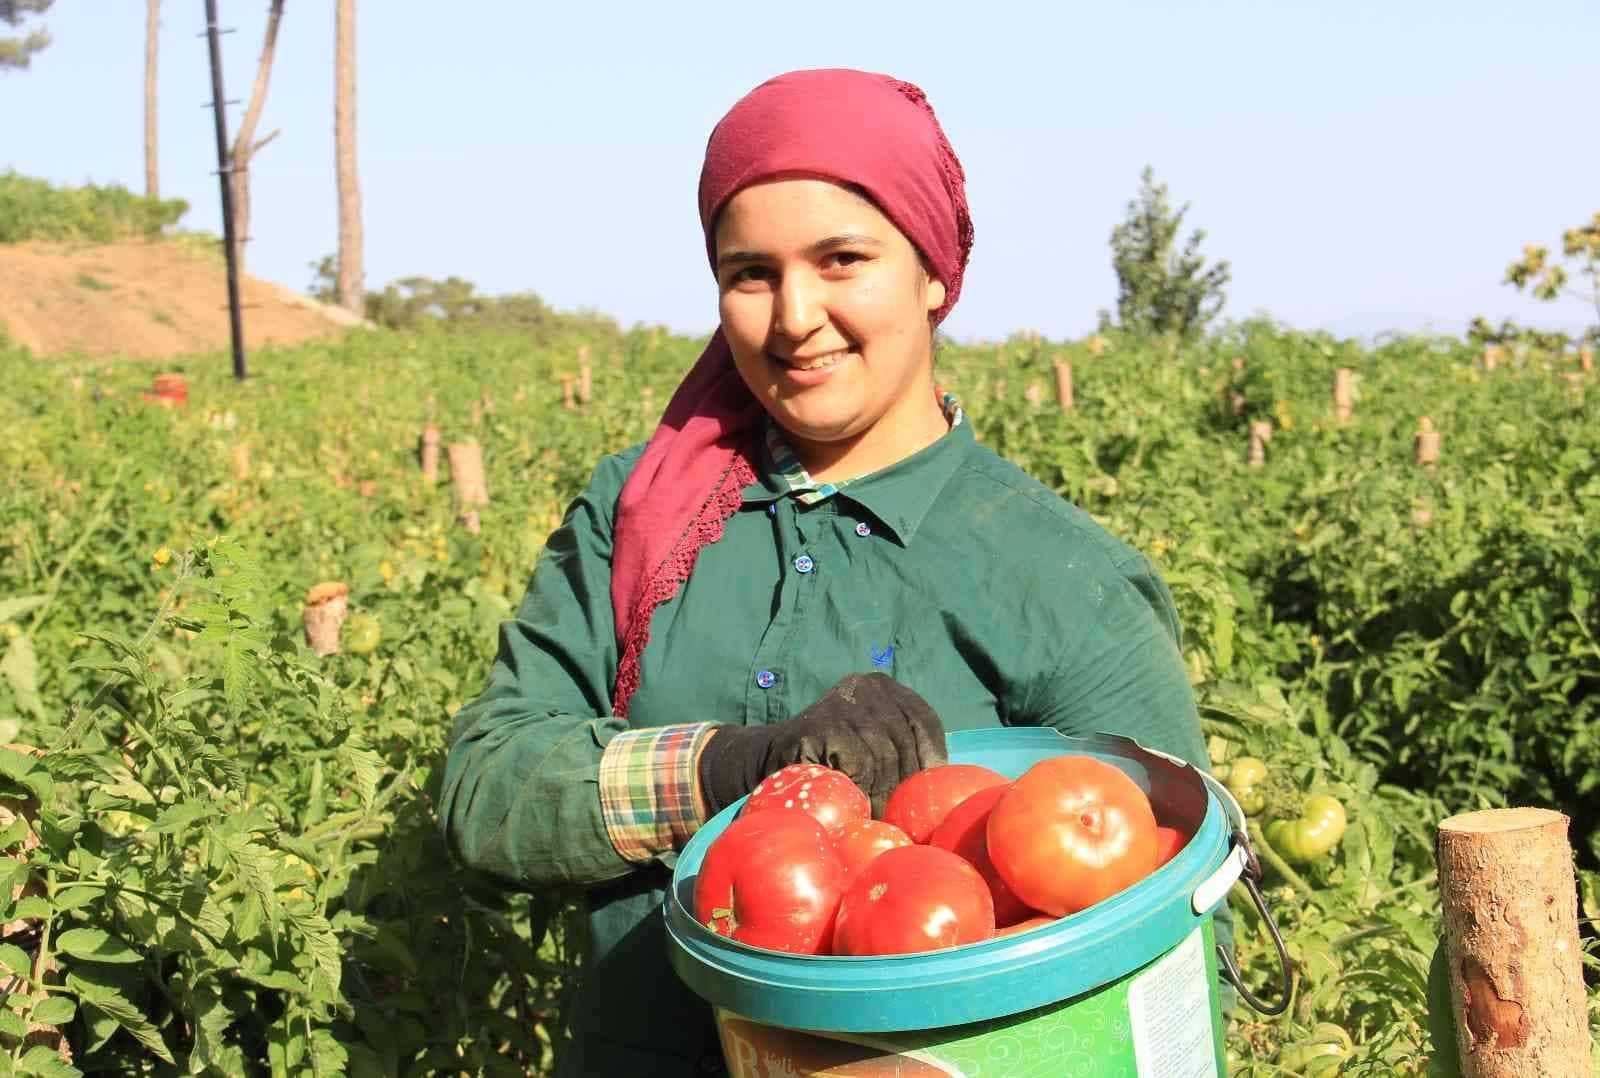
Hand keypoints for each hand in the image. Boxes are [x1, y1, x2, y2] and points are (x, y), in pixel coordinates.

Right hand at [697, 672, 946, 816]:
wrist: (768, 763)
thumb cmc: (830, 764)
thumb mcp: (872, 748)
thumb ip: (901, 751)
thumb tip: (945, 782)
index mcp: (883, 687)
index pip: (924, 720)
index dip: (931, 756)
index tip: (929, 788)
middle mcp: (866, 686)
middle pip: (906, 739)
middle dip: (907, 781)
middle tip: (901, 812)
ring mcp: (843, 701)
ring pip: (886, 754)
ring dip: (885, 791)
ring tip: (881, 813)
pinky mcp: (823, 724)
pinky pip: (861, 762)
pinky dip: (864, 788)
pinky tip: (859, 802)